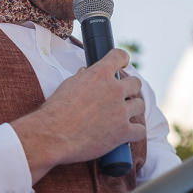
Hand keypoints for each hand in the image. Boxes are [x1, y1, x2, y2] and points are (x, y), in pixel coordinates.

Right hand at [11, 49, 145, 183]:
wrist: (52, 136)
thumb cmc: (55, 112)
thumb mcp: (67, 86)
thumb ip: (82, 78)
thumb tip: (85, 73)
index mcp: (100, 74)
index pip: (120, 56)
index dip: (122, 60)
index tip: (123, 64)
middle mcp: (114, 90)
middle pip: (136, 84)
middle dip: (129, 89)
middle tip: (121, 97)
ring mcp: (121, 111)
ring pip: (140, 106)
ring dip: (132, 110)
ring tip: (122, 117)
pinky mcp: (123, 132)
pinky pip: (140, 130)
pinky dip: (134, 132)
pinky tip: (127, 134)